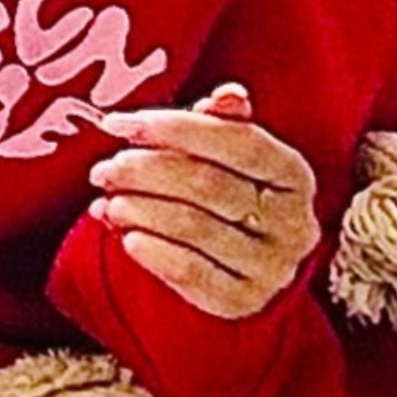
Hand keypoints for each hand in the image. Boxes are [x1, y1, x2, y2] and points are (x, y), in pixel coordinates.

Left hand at [84, 82, 322, 319]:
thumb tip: (226, 95)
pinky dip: (152, 251)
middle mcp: (292, 222)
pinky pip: (190, 273)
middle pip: (207, 184)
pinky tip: (125, 235)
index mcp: (293, 174)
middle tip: (103, 169)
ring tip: (106, 201)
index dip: (173, 127)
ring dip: (139, 209)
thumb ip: (223, 125)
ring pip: (193, 226)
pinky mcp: (243, 301)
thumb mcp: (233, 159)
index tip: (118, 124)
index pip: (236, 140)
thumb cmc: (232, 198)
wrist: (246, 271)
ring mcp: (272, 266)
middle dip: (144, 171)